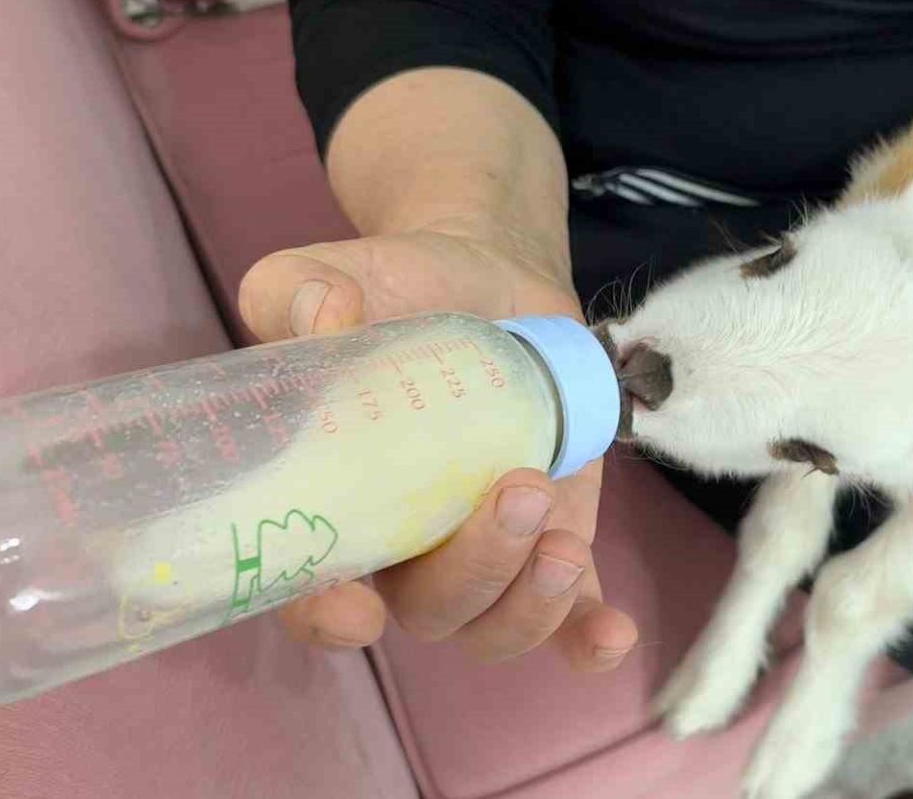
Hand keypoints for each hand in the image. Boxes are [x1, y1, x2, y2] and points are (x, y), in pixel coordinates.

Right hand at [237, 228, 637, 670]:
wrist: (485, 279)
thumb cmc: (393, 289)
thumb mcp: (334, 277)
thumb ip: (298, 293)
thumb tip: (326, 310)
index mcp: (334, 502)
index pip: (306, 588)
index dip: (323, 615)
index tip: (353, 605)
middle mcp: (404, 547)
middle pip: (427, 609)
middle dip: (474, 570)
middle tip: (517, 488)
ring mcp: (483, 551)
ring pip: (494, 625)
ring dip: (530, 602)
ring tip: (561, 538)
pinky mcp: (552, 539)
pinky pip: (570, 613)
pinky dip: (588, 636)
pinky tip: (614, 634)